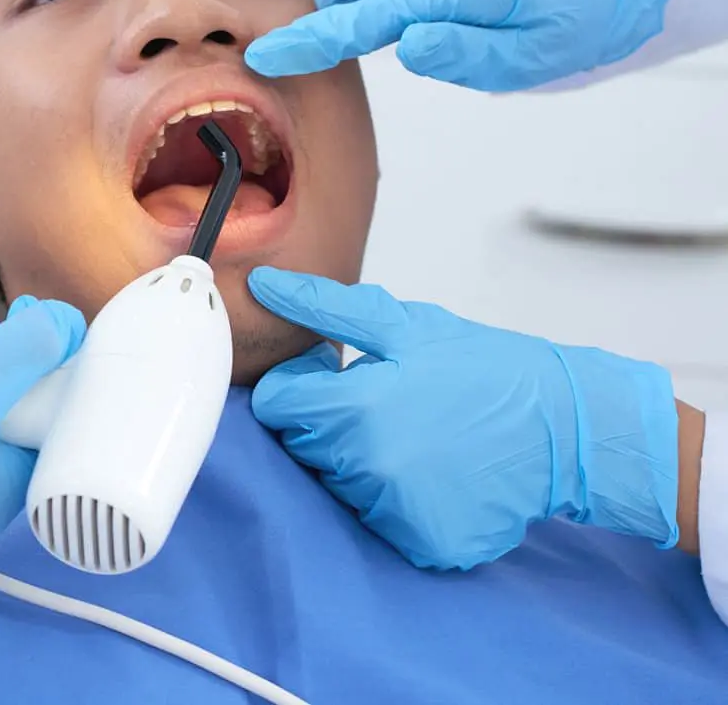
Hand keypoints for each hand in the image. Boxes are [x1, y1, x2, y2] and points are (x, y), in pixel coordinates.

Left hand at [246, 267, 680, 569]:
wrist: (568, 428)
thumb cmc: (486, 368)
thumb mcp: (406, 327)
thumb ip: (326, 309)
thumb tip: (263, 287)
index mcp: (356, 409)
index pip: (275, 406)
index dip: (300, 386)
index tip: (336, 376)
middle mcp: (368, 469)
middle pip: (303, 446)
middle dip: (330, 423)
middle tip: (389, 404)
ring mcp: (396, 513)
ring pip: (339, 485)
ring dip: (363, 462)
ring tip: (419, 436)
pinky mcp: (423, 543)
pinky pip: (381, 521)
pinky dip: (398, 500)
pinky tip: (435, 473)